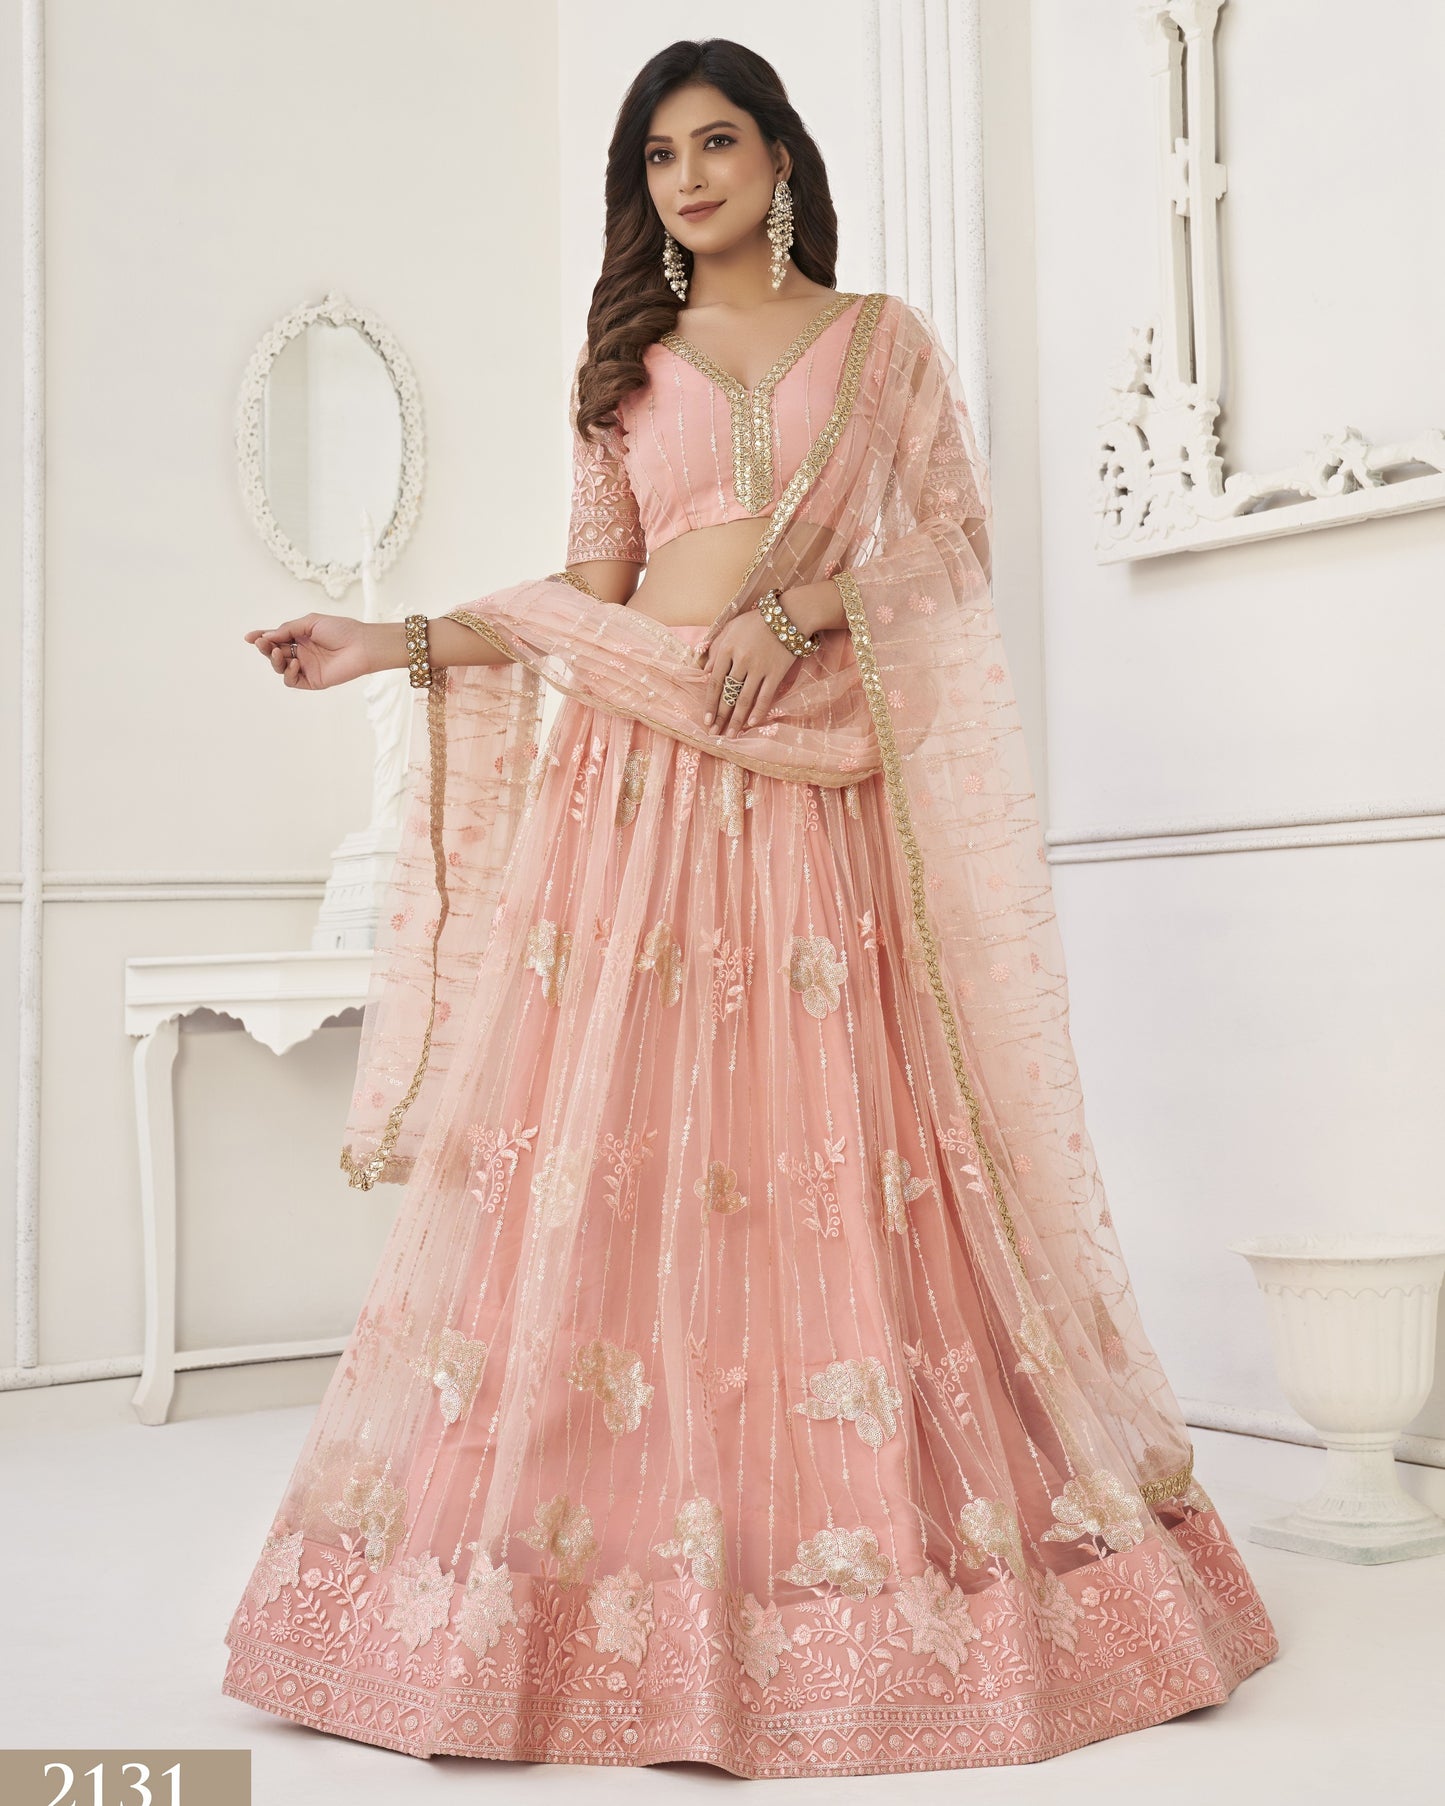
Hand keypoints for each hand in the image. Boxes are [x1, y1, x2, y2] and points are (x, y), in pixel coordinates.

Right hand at [243, 613, 373, 689]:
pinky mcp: (313, 680)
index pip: (276, 638)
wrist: (361, 645)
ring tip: (278, 653)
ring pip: (280, 667)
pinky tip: (295, 663)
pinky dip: (288, 673)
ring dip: (274, 660)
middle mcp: (301, 652)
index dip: (262, 638)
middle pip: (275, 652)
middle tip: (262, 643)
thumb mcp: (310, 622)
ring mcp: (306, 667)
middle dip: (265, 648)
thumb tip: (267, 636)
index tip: (249, 637)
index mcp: (300, 637)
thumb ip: (287, 629)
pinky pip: (292, 681)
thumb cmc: (341, 630)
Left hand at [700, 608, 797, 735]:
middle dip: (720, 716)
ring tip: (731, 735)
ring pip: (744, 698)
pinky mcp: (776, 672)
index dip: (709, 703)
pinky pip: (765, 696)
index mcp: (727, 649)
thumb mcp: (731, 627)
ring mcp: (759, 668)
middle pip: (728, 694)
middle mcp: (741, 660)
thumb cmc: (758, 620)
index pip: (715, 682)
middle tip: (714, 733)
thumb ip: (717, 648)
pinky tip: (751, 724)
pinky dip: (758, 710)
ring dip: (737, 719)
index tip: (705, 720)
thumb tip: (704, 672)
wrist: (790, 615)